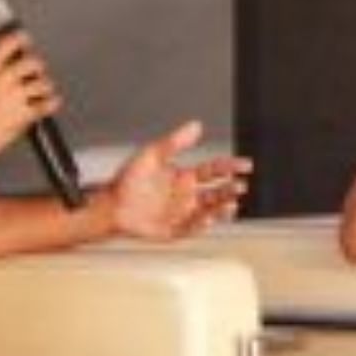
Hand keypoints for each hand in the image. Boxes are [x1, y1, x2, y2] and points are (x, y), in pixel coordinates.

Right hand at [0, 31, 60, 165]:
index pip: (11, 42)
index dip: (22, 40)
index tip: (26, 41)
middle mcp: (4, 78)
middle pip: (33, 62)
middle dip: (37, 67)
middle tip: (36, 71)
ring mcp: (16, 96)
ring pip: (44, 83)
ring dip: (45, 86)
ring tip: (43, 90)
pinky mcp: (25, 113)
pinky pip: (48, 104)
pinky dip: (53, 103)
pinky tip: (51, 103)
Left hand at [109, 121, 251, 240]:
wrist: (110, 206)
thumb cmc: (128, 180)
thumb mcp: (152, 154)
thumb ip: (175, 141)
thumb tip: (196, 125)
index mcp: (184, 176)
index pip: (214, 170)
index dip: (231, 167)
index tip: (245, 165)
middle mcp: (187, 195)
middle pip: (217, 192)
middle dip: (230, 189)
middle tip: (240, 186)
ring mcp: (182, 213)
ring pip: (209, 211)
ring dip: (222, 209)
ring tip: (230, 205)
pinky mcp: (173, 230)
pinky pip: (192, 228)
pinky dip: (202, 224)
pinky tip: (208, 218)